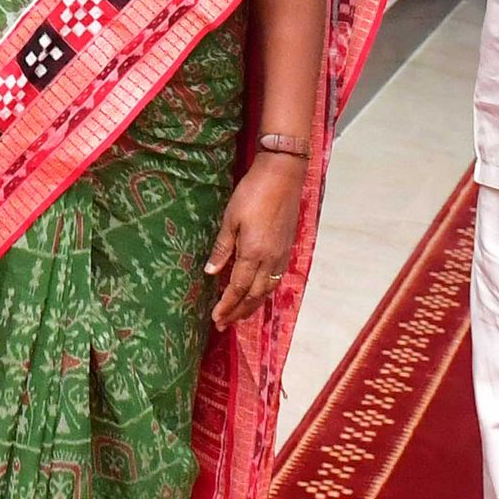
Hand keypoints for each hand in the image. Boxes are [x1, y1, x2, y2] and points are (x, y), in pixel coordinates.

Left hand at [205, 155, 305, 324]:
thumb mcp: (231, 219)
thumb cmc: (253, 193)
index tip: (216, 318)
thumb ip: (222, 248)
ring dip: (252, 305)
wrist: (283, 175)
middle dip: (238, 312)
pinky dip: (264, 291)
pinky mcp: (287, 248)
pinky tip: (257, 292)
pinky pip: (276, 279)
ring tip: (239, 314)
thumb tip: (210, 273)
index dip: (226, 305)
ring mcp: (281, 255)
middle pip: (254, 296)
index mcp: (253, 254)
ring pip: (267, 290)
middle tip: (223, 323)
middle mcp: (270, 260)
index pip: (238, 289)